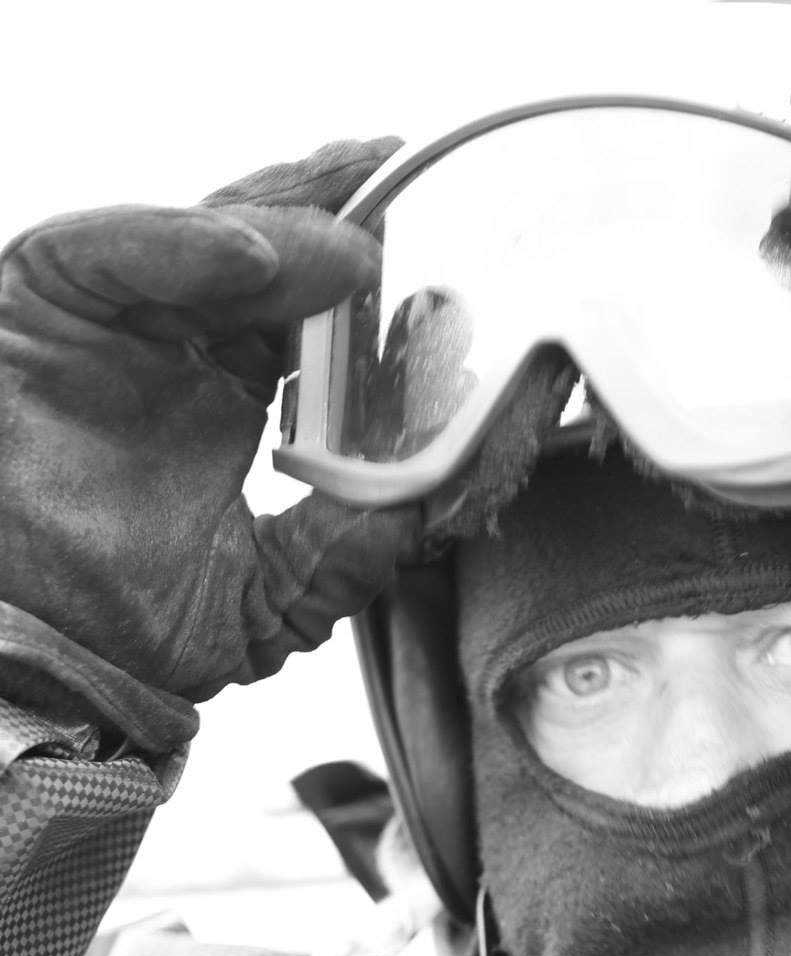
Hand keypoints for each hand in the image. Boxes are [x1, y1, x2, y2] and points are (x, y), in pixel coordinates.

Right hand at [0, 139, 420, 709]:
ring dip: (291, 229)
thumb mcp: (257, 605)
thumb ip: (337, 565)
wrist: (16, 632)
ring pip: (211, 237)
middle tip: (428, 196)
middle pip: (278, 253)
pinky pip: (118, 248)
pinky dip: (186, 244)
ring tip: (359, 245)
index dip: (384, 297)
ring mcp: (114, 306)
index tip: (454, 281)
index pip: (322, 320)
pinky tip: (258, 258)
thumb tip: (416, 519)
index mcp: (232, 387)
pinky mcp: (46, 289)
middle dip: (352, 223)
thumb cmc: (112, 610)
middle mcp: (179, 333)